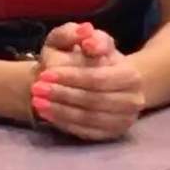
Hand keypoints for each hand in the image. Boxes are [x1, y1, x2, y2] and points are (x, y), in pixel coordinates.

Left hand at [31, 24, 144, 140]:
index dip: (71, 78)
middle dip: (62, 94)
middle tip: (35, 89)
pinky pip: (85, 131)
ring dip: (59, 110)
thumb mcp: (87, 38)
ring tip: (37, 102)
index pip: (98, 79)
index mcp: (132, 76)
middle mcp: (133, 101)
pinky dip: (64, 123)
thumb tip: (86, 35)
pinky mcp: (112, 135)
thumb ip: (84, 34)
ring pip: (87, 118)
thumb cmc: (96, 57)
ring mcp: (124, 121)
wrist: (112, 81)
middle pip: (93, 100)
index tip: (45, 74)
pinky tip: (47, 114)